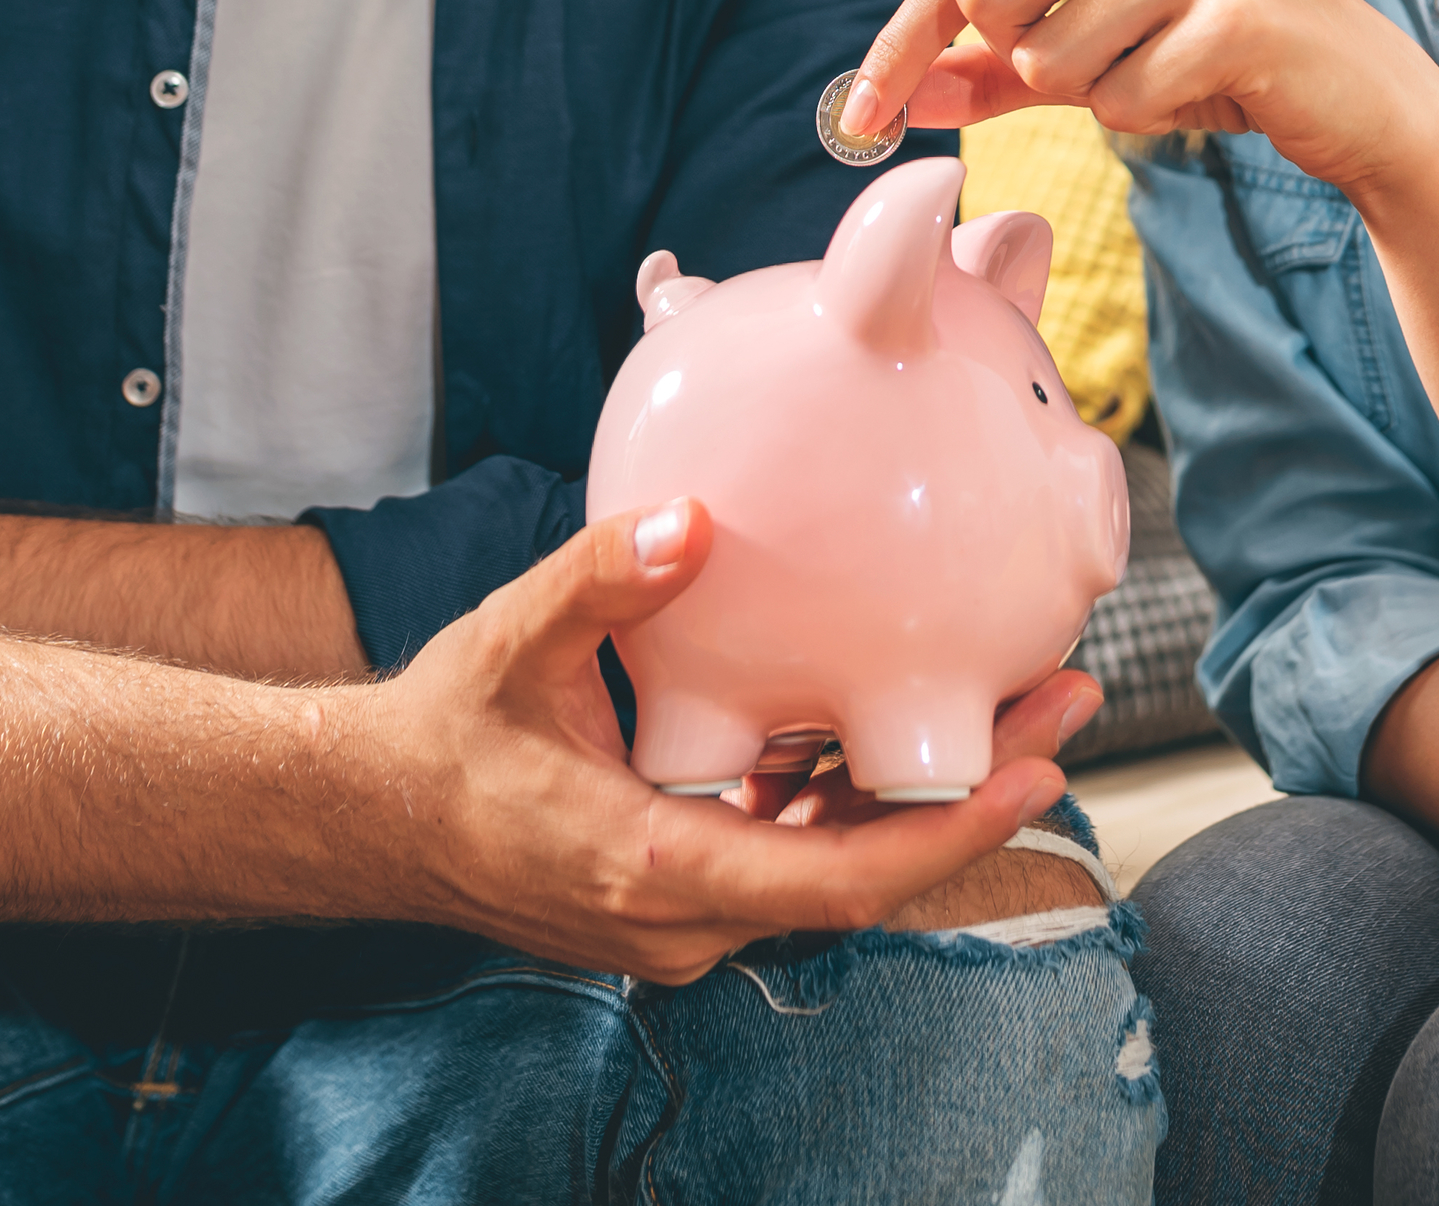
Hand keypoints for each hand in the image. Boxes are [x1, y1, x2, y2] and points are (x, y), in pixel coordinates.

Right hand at [369, 498, 1085, 981]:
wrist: (371, 820)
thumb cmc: (440, 734)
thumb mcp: (512, 640)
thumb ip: (600, 579)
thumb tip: (692, 518)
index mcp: (656, 871)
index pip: (838, 881)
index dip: (947, 834)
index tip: (1034, 772)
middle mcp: (686, 920)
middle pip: (866, 874)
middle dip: (973, 794)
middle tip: (1067, 700)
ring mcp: (688, 921)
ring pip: (837, 868)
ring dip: (925, 795)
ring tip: (1021, 702)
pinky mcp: (685, 900)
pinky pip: (793, 857)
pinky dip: (852, 799)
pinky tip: (896, 721)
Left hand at [839, 0, 1438, 203]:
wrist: (1358, 90)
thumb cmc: (1216, 59)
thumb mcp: (1091, 52)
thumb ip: (991, 68)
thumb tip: (896, 99)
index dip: (899, 46)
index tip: (855, 121)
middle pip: (985, 1)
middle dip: (1024, 61)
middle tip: (1103, 61)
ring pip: (1051, 58)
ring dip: (1099, 91)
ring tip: (1169, 68)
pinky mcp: (1231, 14)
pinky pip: (1124, 99)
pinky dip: (1151, 116)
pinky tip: (1208, 87)